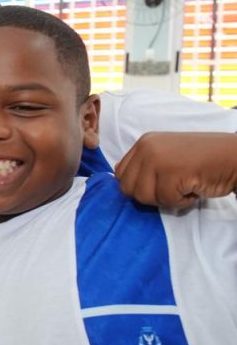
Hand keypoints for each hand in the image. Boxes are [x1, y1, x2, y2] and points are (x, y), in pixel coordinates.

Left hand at [115, 132, 236, 207]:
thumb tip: (119, 178)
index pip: (120, 174)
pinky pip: (166, 200)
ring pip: (144, 197)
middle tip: (173, 188)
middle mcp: (146, 148)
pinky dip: (183, 201)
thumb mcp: (166, 155)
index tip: (160, 184)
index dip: (138, 187)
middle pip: (127, 188)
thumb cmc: (203, 160)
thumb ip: (144, 165)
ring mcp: (157, 159)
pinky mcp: (171, 172)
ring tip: (185, 186)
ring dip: (167, 199)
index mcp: (143, 143)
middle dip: (150, 196)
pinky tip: (194, 188)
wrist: (235, 156)